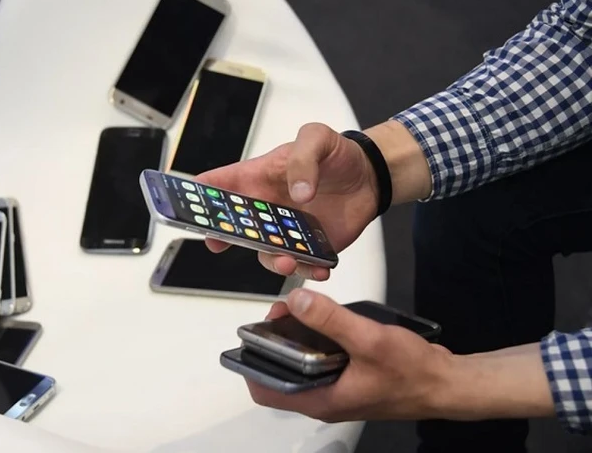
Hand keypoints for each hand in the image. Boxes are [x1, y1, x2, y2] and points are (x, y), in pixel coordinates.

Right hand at [195, 123, 378, 280]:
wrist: (369, 177)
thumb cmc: (337, 154)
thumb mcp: (317, 138)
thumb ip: (303, 159)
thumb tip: (297, 193)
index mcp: (257, 177)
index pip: (217, 185)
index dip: (196, 197)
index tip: (185, 208)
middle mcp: (265, 207)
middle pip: (233, 227)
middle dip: (222, 237)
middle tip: (220, 242)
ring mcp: (284, 230)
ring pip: (266, 254)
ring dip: (274, 261)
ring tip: (289, 260)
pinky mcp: (307, 247)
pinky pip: (300, 265)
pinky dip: (307, 271)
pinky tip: (320, 268)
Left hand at [248, 290, 454, 421]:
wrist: (449, 383)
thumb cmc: (413, 373)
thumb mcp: (368, 340)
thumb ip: (331, 320)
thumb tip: (297, 300)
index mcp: (321, 399)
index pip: (266, 390)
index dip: (252, 363)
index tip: (254, 333)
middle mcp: (325, 398)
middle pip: (282, 372)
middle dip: (275, 343)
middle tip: (280, 312)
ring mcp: (338, 388)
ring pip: (303, 364)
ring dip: (297, 338)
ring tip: (297, 309)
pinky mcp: (351, 378)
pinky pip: (323, 359)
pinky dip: (318, 340)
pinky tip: (324, 319)